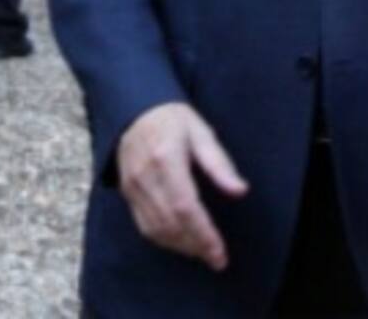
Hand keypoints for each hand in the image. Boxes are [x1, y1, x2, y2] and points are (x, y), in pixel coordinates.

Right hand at [117, 101, 248, 270]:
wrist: (135, 110)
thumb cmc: (173, 119)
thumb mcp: (201, 132)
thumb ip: (219, 163)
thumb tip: (240, 191)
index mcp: (167, 158)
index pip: (185, 207)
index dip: (203, 234)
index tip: (220, 252)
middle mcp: (146, 176)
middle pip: (171, 223)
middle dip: (196, 246)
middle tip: (216, 258)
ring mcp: (133, 186)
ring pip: (156, 229)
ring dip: (181, 246)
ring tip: (202, 252)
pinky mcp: (127, 193)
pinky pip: (144, 226)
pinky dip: (164, 240)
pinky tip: (181, 242)